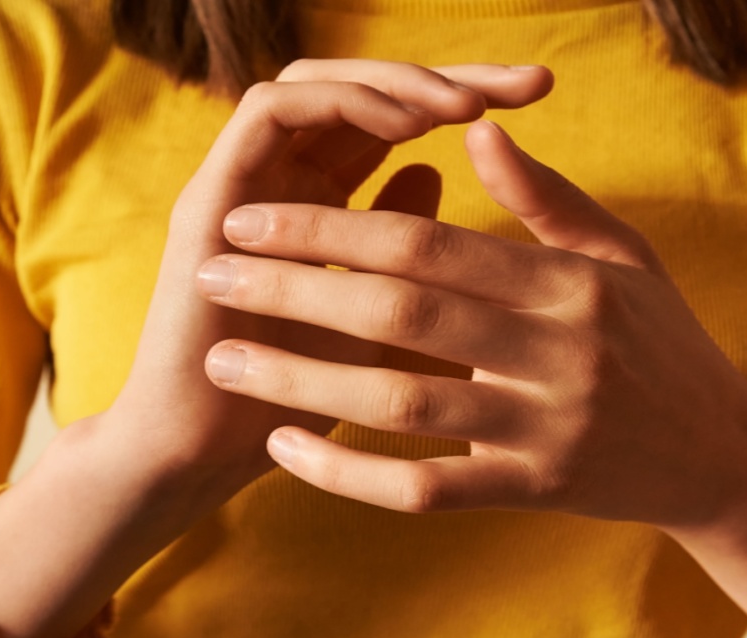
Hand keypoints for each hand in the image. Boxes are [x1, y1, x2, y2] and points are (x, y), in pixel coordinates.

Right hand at [103, 60, 554, 494]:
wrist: (204, 454)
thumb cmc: (292, 401)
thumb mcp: (374, 321)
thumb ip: (402, 254)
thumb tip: (433, 174)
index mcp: (320, 202)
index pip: (395, 120)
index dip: (467, 98)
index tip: (543, 96)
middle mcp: (278, 181)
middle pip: (362, 88)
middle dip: (449, 75)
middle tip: (528, 82)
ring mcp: (241, 183)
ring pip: (317, 82)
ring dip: (399, 83)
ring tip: (470, 104)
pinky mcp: (210, 193)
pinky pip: (272, 111)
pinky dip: (343, 107)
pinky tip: (410, 128)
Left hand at [194, 119, 746, 530]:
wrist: (722, 457)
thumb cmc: (663, 342)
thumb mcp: (620, 256)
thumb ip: (546, 195)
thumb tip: (477, 127)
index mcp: (570, 282)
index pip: (429, 244)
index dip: (331, 227)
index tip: (253, 217)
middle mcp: (558, 353)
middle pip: (403, 313)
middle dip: (296, 288)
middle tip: (212, 274)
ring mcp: (544, 430)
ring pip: (402, 405)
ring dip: (301, 381)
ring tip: (223, 361)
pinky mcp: (533, 494)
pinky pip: (424, 491)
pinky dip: (348, 474)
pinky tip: (285, 450)